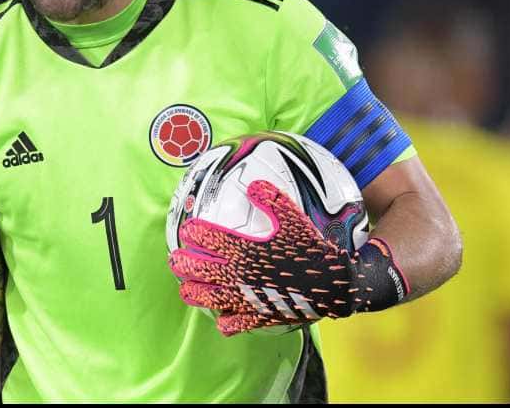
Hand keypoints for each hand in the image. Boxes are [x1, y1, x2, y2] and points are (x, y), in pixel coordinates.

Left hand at [169, 179, 385, 335]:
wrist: (333, 283)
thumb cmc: (312, 249)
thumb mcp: (293, 218)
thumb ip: (271, 199)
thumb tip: (252, 185)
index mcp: (245, 248)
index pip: (208, 238)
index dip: (194, 232)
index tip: (188, 229)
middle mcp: (240, 274)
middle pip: (198, 269)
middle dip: (182, 263)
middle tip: (176, 259)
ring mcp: (247, 297)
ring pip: (208, 298)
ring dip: (192, 292)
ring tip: (185, 289)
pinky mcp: (258, 317)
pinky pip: (233, 323)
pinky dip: (224, 321)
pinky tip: (221, 317)